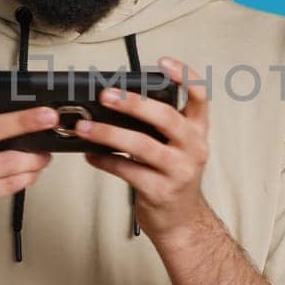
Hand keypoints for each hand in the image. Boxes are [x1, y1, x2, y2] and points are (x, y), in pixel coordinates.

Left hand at [78, 55, 216, 244]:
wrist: (182, 222)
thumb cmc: (173, 177)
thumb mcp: (176, 147)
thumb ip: (158, 125)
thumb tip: (116, 102)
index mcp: (197, 131)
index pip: (199, 95)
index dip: (183, 75)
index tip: (161, 62)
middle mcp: (194, 148)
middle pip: (165, 117)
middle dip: (133, 103)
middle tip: (106, 95)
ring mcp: (178, 171)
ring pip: (141, 146)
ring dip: (108, 134)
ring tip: (85, 127)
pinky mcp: (160, 191)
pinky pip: (127, 171)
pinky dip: (105, 161)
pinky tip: (90, 155)